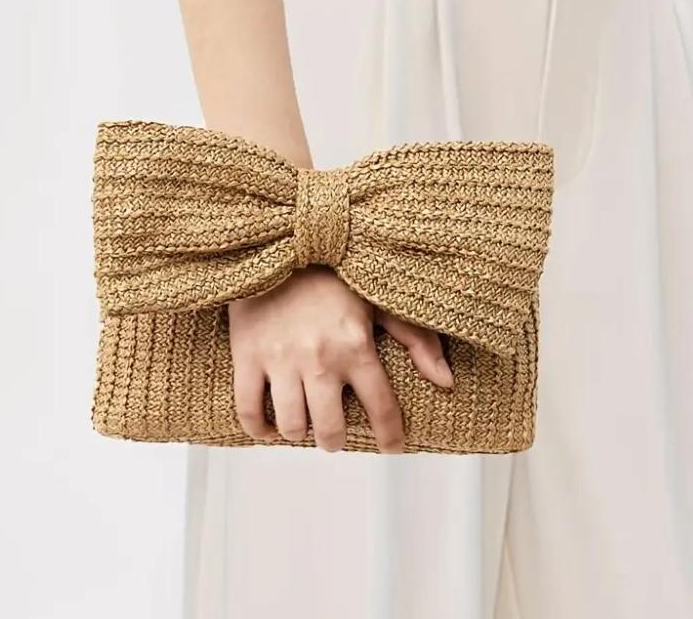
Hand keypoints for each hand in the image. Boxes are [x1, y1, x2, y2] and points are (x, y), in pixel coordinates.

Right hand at [227, 266, 453, 452]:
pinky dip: (258, 427)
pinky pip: (248, 408)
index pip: (381, 407)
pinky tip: (269, 426)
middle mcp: (320, 359)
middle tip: (335, 434)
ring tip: (305, 423)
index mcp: (356, 346)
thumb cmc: (332, 276)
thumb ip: (417, 341)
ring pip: (291, 425)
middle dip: (335, 440)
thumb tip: (446, 381)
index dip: (389, 435)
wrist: (281, 246)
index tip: (392, 446)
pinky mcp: (247, 356)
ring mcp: (281, 360)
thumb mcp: (380, 302)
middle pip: (330, 429)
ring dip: (300, 433)